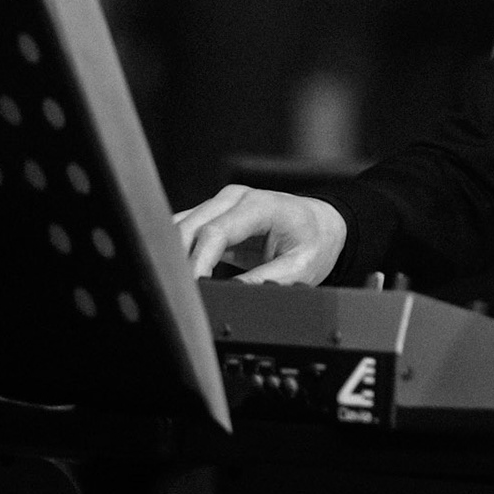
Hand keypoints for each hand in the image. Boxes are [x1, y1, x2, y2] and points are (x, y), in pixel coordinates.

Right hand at [174, 185, 346, 285]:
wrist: (320, 224)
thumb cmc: (314, 242)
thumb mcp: (301, 266)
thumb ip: (268, 279)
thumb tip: (234, 293)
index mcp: (259, 206)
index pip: (215, 232)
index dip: (198, 262)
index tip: (192, 289)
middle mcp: (234, 199)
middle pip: (189, 227)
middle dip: (179, 261)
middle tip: (179, 294)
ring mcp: (220, 204)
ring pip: (179, 227)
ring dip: (172, 255)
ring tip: (173, 288)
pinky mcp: (212, 215)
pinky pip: (183, 230)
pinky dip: (176, 251)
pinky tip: (176, 275)